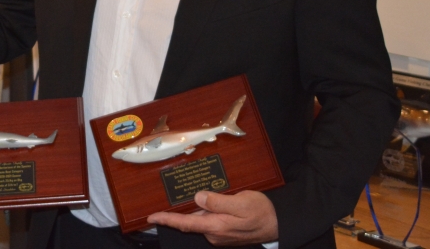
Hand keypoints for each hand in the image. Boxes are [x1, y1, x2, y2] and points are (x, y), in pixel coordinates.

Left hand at [147, 190, 277, 245]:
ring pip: (200, 220)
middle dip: (179, 212)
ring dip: (195, 210)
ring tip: (194, 194)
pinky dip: (205, 212)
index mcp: (216, 226)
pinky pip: (209, 221)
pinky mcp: (224, 232)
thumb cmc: (261, 212)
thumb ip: (218, 201)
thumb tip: (198, 197)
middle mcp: (214, 233)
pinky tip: (208, 202)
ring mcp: (219, 235)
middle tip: (169, 197)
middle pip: (190, 221)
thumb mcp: (241, 203)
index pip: (185, 224)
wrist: (278, 224)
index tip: (151, 217)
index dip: (166, 220)